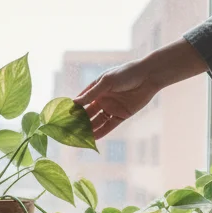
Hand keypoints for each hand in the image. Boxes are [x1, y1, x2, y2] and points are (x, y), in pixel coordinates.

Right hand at [74, 38, 208, 139]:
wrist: (148, 76)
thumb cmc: (126, 73)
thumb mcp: (107, 82)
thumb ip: (91, 94)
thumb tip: (74, 103)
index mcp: (96, 89)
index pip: (81, 102)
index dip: (72, 110)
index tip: (63, 119)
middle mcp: (102, 100)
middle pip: (87, 114)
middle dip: (79, 123)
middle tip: (69, 132)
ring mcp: (111, 108)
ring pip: (97, 122)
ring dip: (89, 130)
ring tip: (79, 138)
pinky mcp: (121, 115)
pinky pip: (109, 126)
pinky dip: (102, 132)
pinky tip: (93, 139)